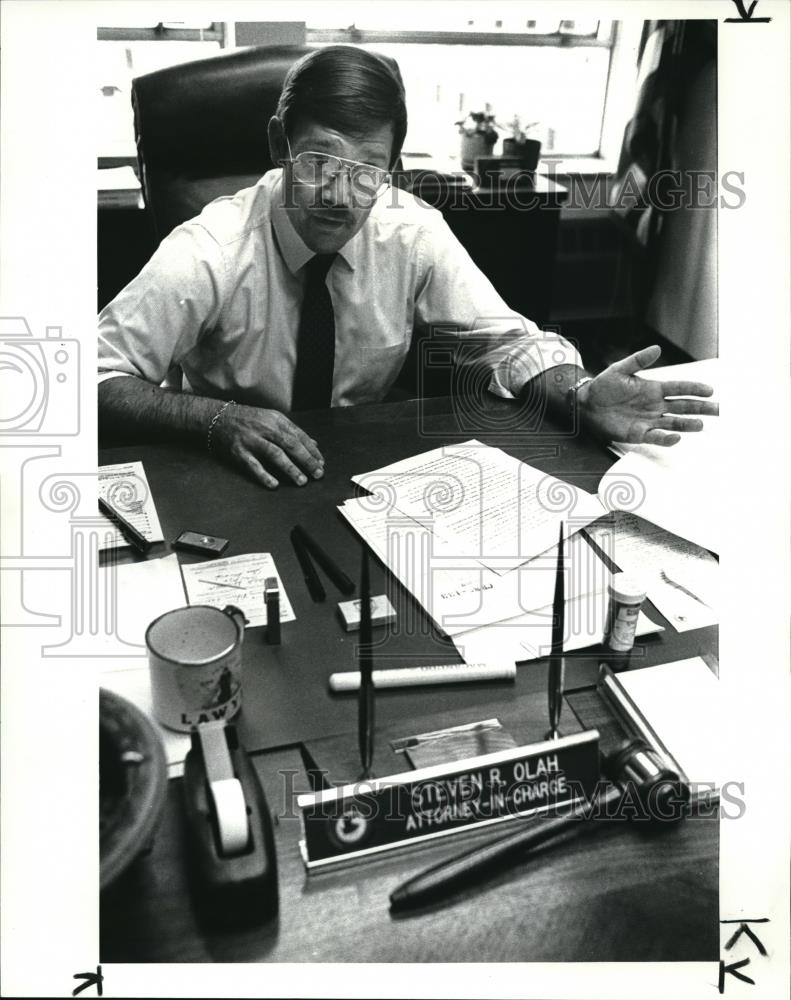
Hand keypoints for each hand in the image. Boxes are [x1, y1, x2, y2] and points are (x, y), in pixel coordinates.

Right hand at [212, 403, 324, 487]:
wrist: (218, 418)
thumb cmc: (248, 420)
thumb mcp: (272, 419)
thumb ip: (292, 431)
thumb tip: (314, 444)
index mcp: (276, 420)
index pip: (299, 436)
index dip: (312, 451)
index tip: (321, 463)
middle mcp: (265, 428)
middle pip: (291, 445)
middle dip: (306, 460)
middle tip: (317, 474)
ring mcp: (252, 440)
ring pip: (275, 454)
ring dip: (290, 468)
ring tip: (301, 481)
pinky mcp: (239, 452)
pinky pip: (253, 465)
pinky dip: (264, 475)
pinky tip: (274, 485)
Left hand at [579, 345, 717, 446]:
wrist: (587, 404)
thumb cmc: (604, 386)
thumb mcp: (620, 369)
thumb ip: (638, 360)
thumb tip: (656, 348)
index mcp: (654, 388)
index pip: (679, 388)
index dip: (694, 389)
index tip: (710, 390)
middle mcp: (655, 405)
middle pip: (683, 406)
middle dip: (701, 408)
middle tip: (718, 410)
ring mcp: (649, 420)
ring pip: (674, 423)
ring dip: (688, 424)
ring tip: (701, 425)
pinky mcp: (639, 433)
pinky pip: (656, 437)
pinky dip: (667, 438)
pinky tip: (676, 437)